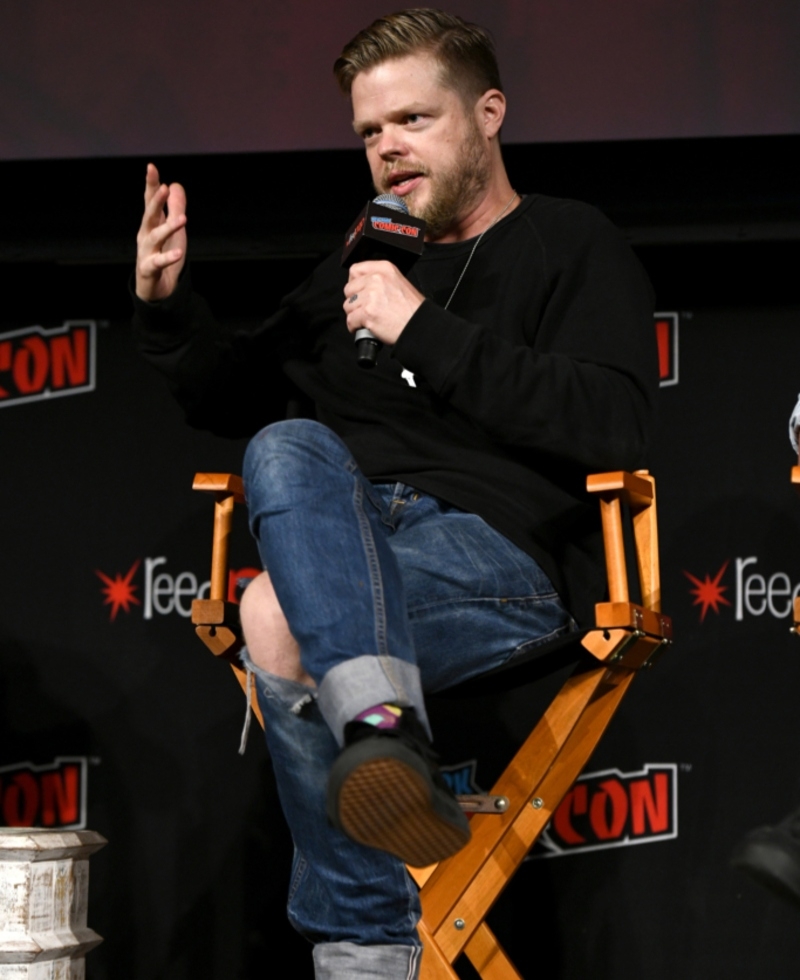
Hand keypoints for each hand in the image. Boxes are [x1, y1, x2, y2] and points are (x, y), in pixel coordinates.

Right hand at [135, 163, 187, 301]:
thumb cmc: (163, 256)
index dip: (151, 185)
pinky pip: (158, 263)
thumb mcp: (172, 231)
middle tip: (163, 187)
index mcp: (151, 225)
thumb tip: (175, 184)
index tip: (151, 167)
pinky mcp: (149, 270)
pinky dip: (168, 258)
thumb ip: (175, 208)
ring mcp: (146, 252)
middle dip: (155, 201)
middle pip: (149, 215)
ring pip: (155, 237)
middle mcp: (146, 236)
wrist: (156, 289)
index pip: (150, 202)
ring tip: (183, 220)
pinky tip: (178, 253)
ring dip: (168, 227)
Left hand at [343, 261, 424, 345]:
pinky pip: (350, 320)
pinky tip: (366, 327)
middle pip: (349, 289)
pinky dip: (355, 327)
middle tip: (366, 308)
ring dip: (355, 314)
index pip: (355, 270)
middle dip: (354, 301)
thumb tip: (361, 285)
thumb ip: (380, 279)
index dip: (354, 283)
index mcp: (384, 269)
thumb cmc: (412, 309)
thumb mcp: (399, 282)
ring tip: (368, 318)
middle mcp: (377, 279)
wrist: (419, 326)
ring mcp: (371, 296)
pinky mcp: (367, 313)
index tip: (359, 292)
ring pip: (348, 305)